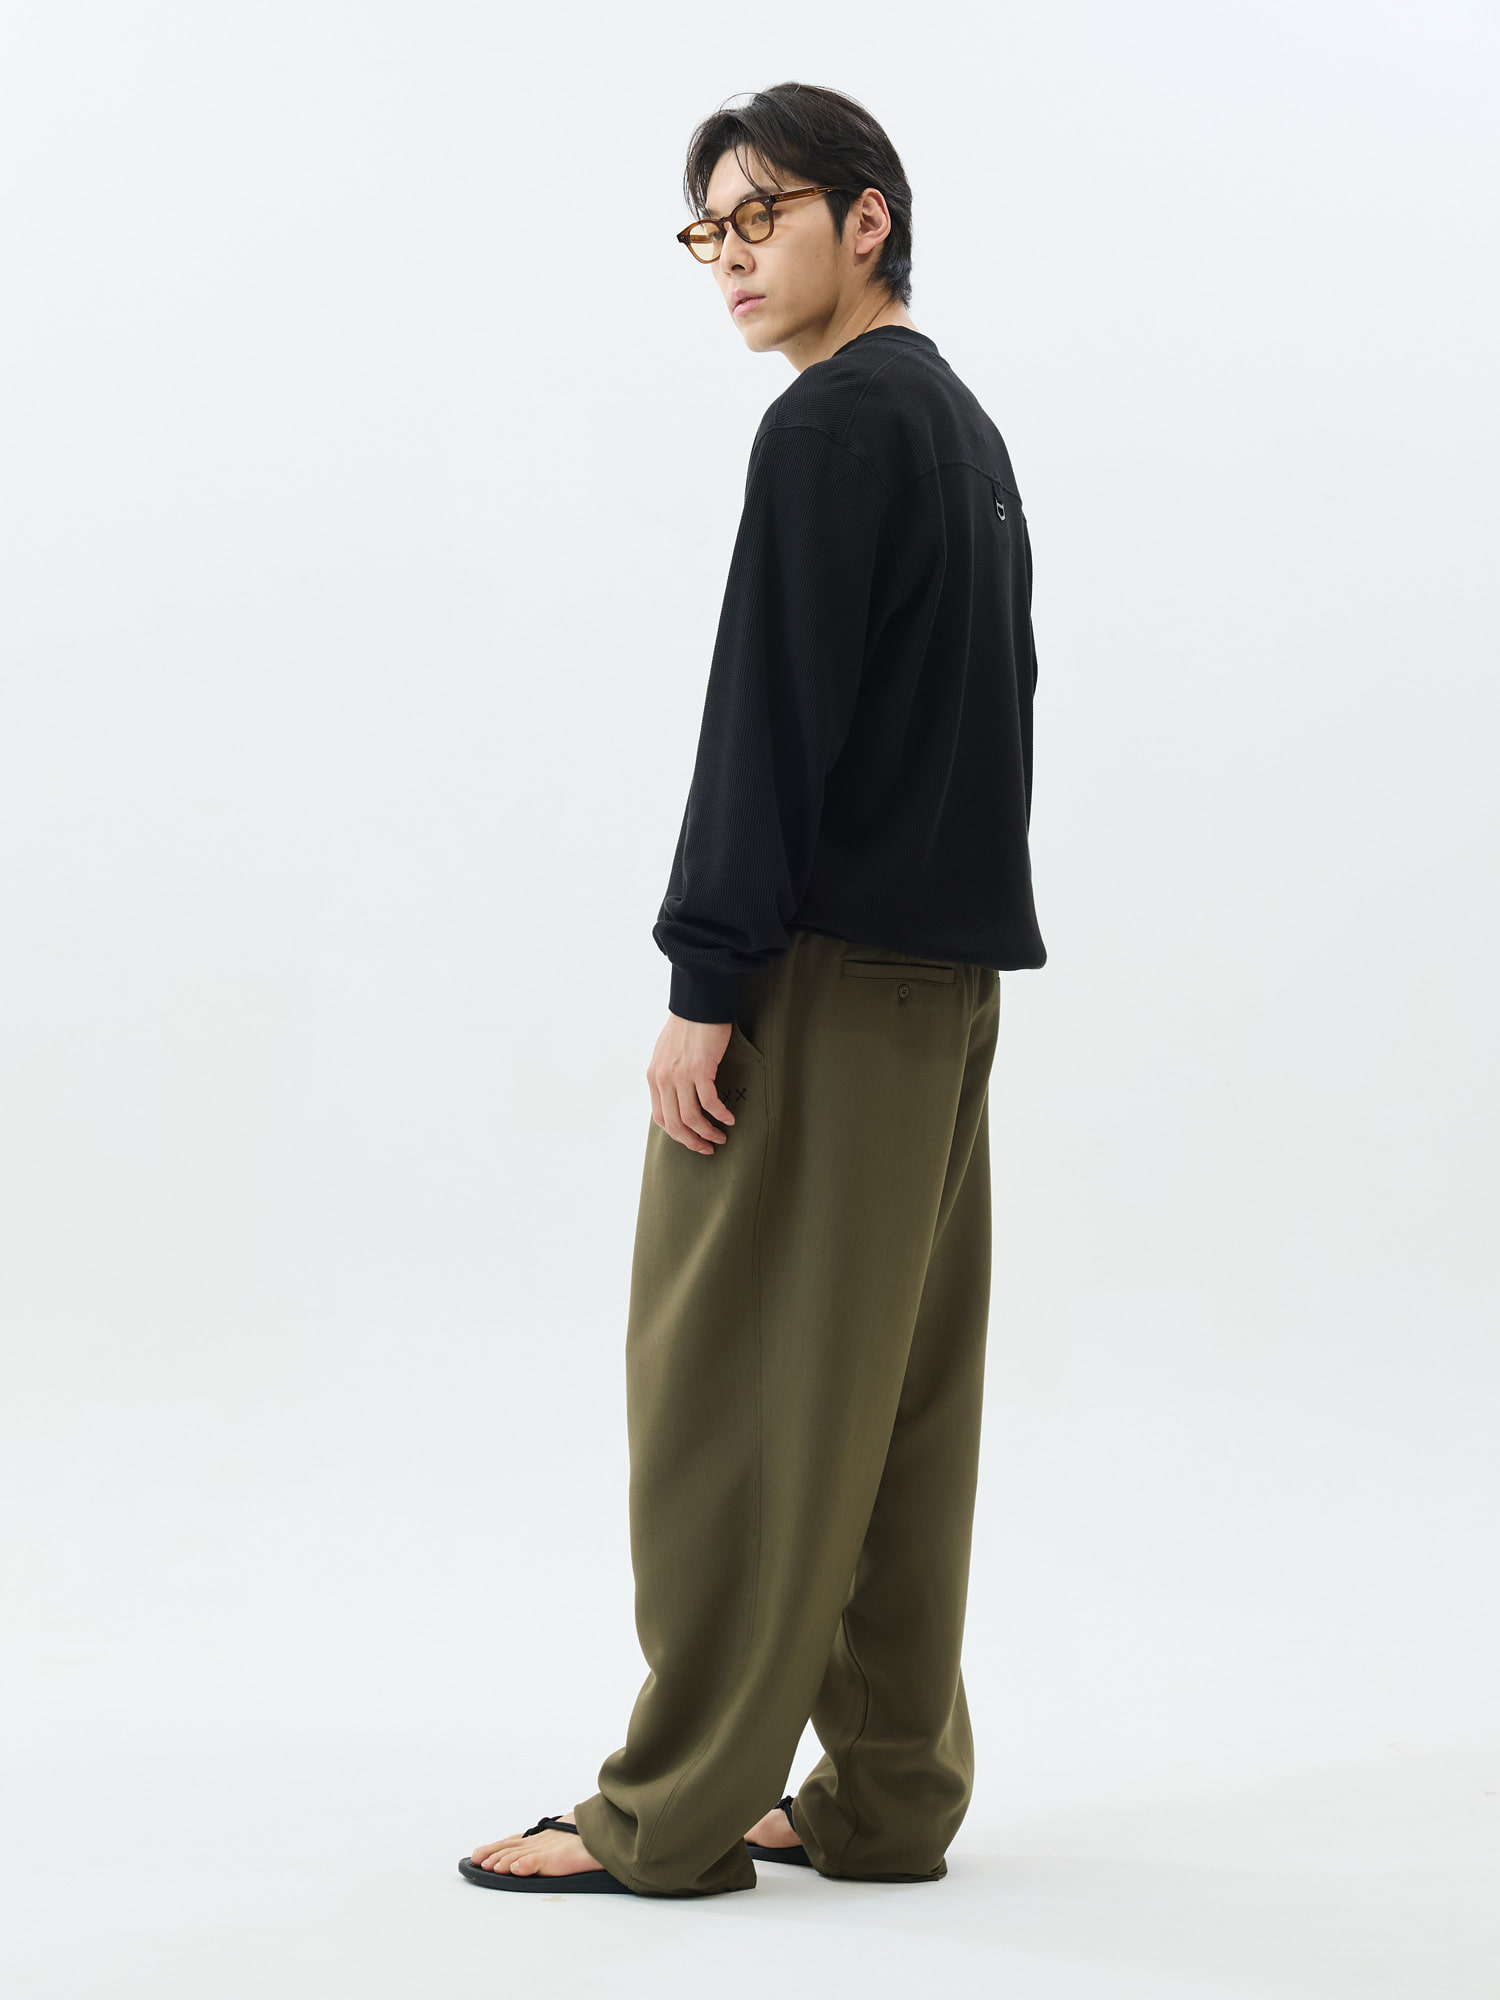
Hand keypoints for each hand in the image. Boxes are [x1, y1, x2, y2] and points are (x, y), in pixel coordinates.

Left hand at [647, 1013, 737, 1153]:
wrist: (698, 1003)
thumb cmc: (687, 1026)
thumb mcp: (666, 1053)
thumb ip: (667, 1075)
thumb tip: (675, 1095)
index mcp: (653, 1077)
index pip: (660, 1118)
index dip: (677, 1135)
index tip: (692, 1141)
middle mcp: (663, 1079)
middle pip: (675, 1124)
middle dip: (692, 1141)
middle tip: (707, 1148)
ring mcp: (680, 1075)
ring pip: (692, 1117)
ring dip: (708, 1132)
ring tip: (721, 1137)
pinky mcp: (699, 1069)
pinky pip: (709, 1102)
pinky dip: (720, 1115)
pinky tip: (729, 1119)